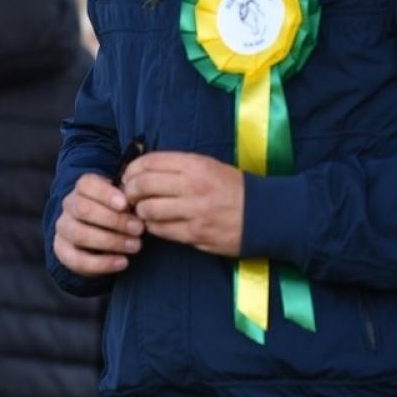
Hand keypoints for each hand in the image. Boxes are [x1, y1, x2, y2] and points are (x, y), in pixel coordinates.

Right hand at [51, 172, 142, 275]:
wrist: (97, 238)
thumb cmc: (116, 214)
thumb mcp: (122, 203)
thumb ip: (128, 201)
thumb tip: (140, 205)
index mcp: (82, 189)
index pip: (87, 184)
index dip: (105, 194)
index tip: (125, 204)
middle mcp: (69, 206)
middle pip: (83, 209)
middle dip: (114, 220)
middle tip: (139, 229)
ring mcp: (64, 229)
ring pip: (79, 234)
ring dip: (111, 241)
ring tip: (135, 246)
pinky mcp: (63, 252)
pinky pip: (78, 260)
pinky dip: (103, 263)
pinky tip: (123, 262)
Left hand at [122, 151, 243, 256]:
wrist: (267, 214)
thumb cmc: (233, 188)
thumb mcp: (208, 166)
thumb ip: (177, 166)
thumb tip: (141, 170)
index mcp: (195, 165)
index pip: (149, 162)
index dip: (132, 170)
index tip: (129, 176)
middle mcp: (193, 186)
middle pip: (143, 185)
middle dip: (130, 191)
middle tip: (131, 196)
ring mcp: (194, 211)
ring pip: (148, 210)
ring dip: (141, 212)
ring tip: (146, 211)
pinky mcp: (196, 233)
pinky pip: (161, 230)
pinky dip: (154, 227)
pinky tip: (160, 224)